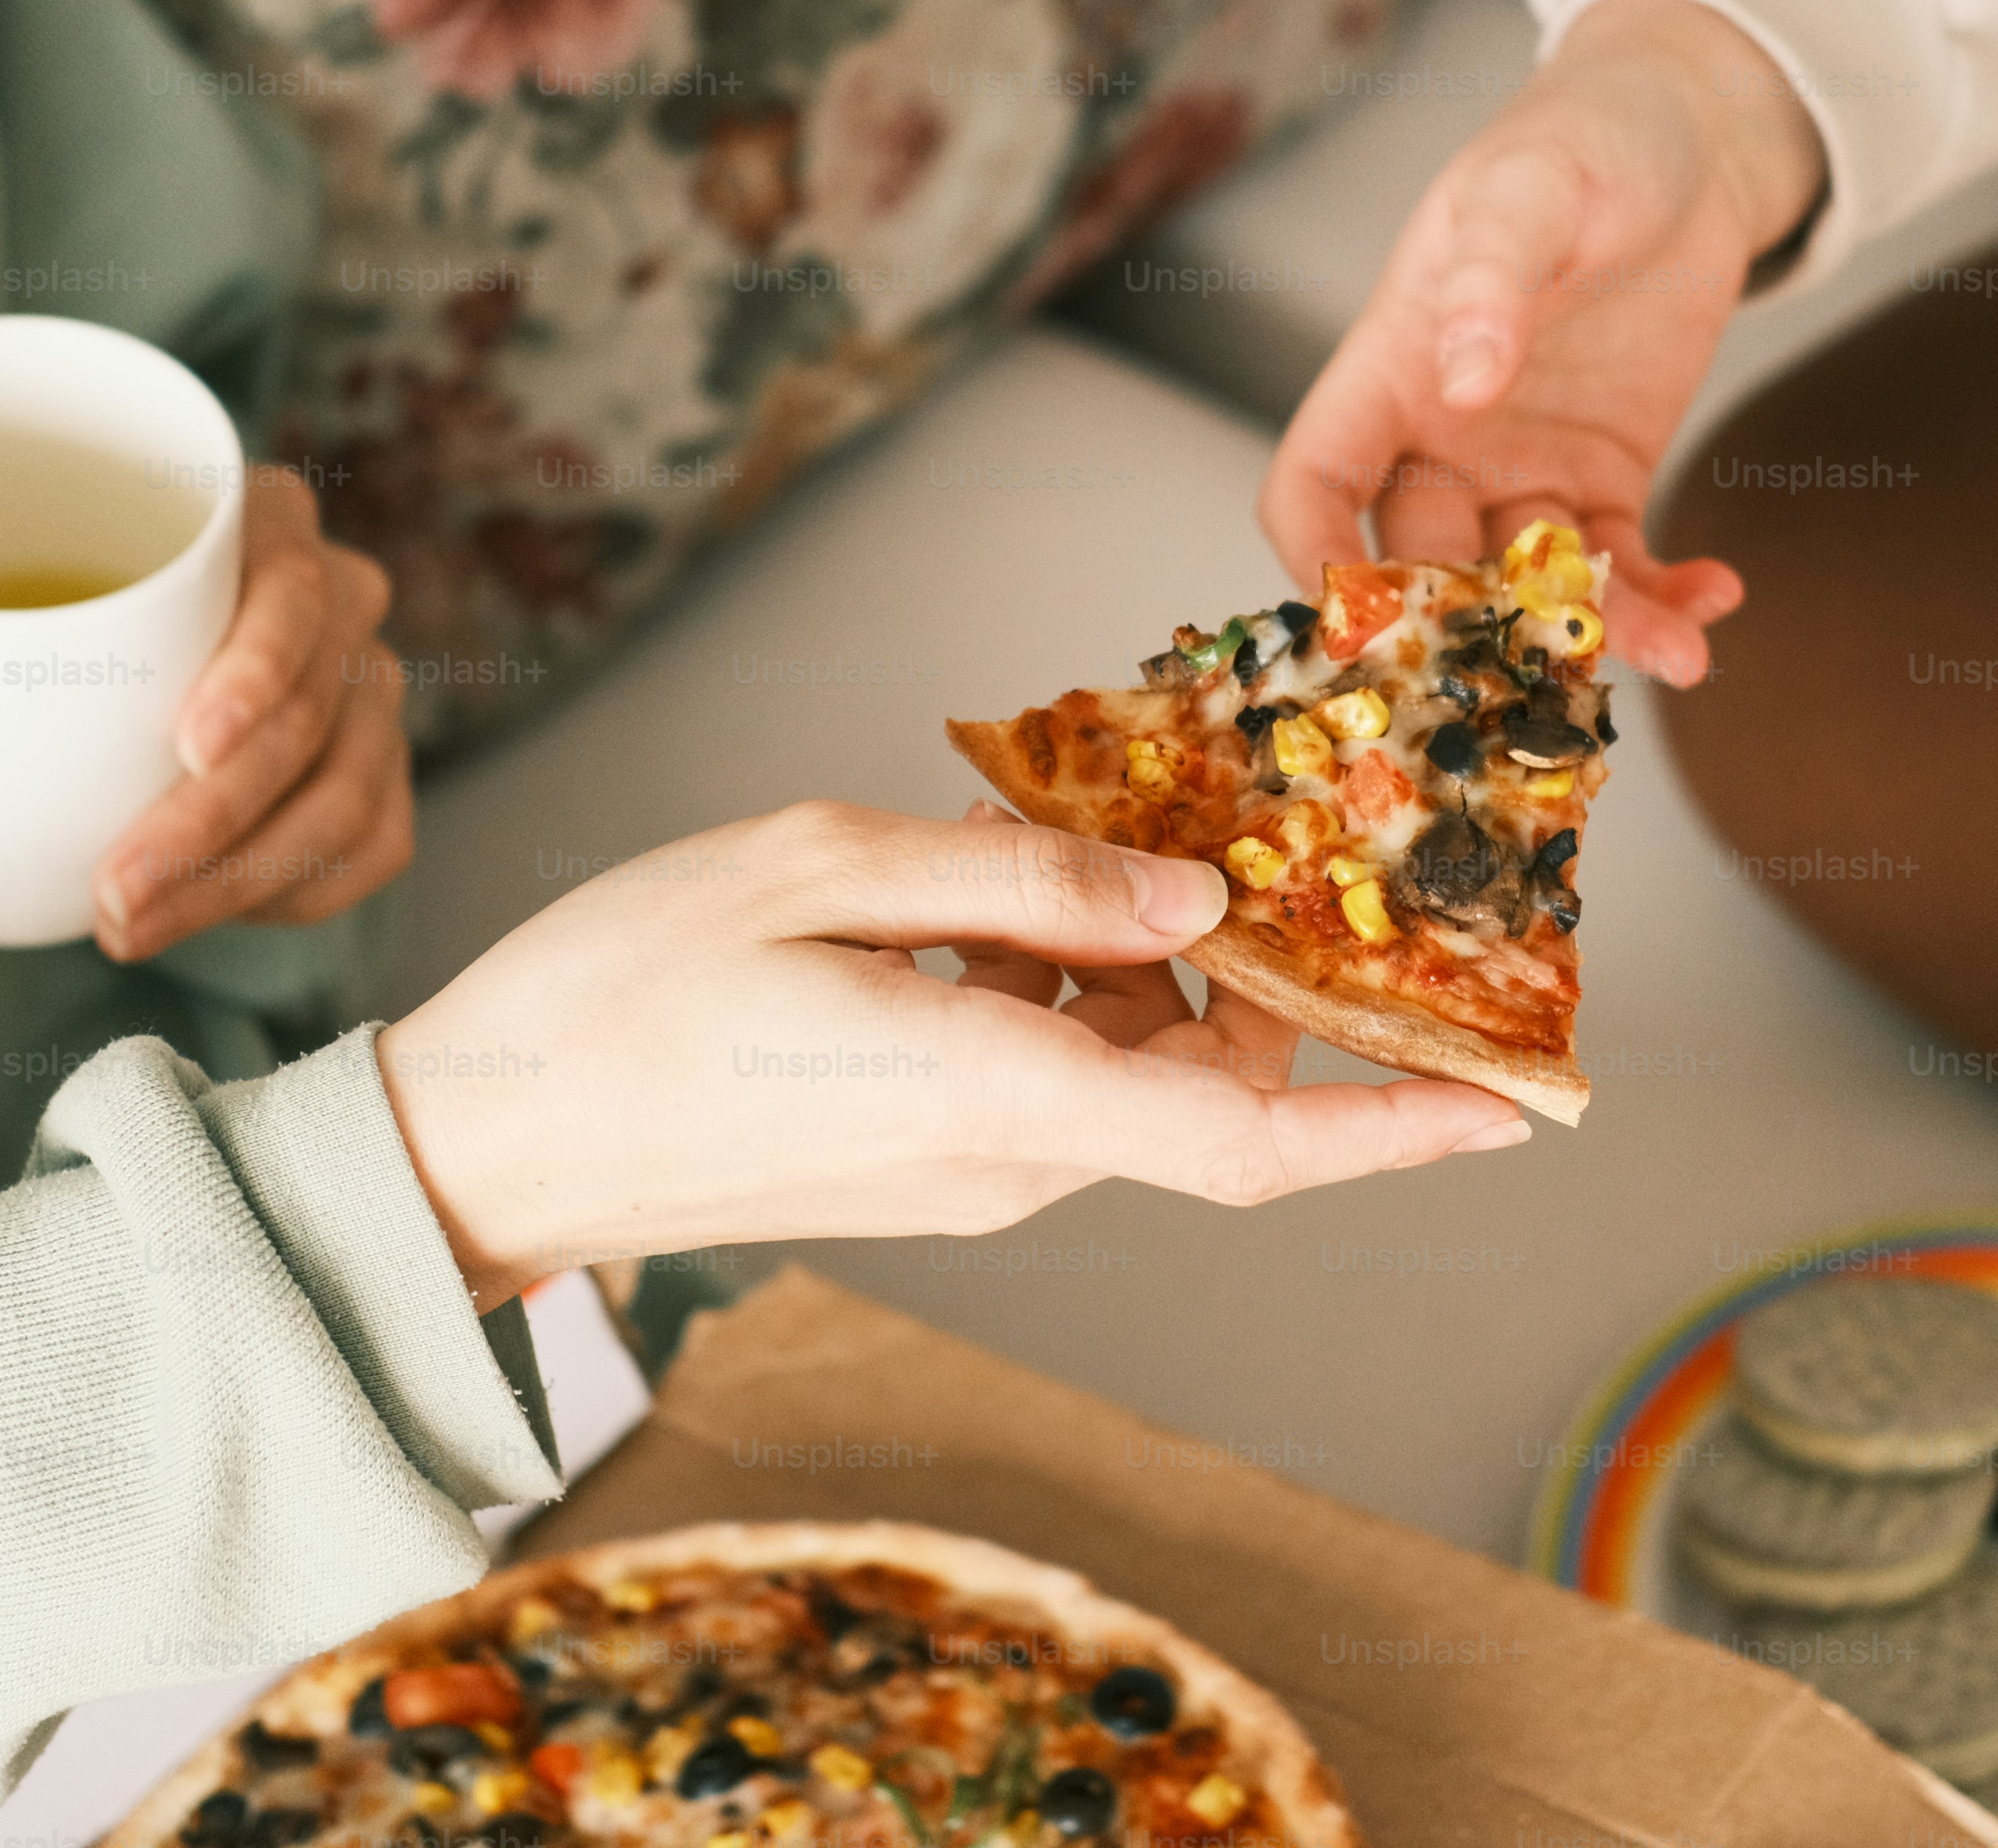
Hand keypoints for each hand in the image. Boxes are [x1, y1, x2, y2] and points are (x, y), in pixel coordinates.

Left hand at [0, 465, 413, 957]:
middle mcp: (334, 599)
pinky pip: (369, 844)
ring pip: (347, 795)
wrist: (127, 616)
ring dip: (241, 876)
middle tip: (115, 891)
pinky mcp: (371, 769)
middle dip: (216, 819)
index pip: (293, 584)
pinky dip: (295, 893)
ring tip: (128, 927)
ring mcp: (368, 688)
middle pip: (319, 712)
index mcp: (253, 523)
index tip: (184, 740)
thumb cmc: (31, 577)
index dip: (259, 664)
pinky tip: (204, 916)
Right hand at [372, 800, 1530, 1309]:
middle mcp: (1009, 1157)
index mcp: (996, 1094)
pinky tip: (1006, 888)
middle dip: (1263, 968)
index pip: (1246, 1138)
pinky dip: (1072, 980)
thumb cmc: (625, 992)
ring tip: (1101, 831)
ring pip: (1133, 1062)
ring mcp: (969, 1169)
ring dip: (1150, 960)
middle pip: (1207, 1074)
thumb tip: (1185, 893)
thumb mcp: (823, 870)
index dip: (1393, 1122)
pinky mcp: (928, 1154)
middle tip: (1272, 829)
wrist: (485, 1134)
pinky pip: (1056, 1065)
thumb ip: (1022, 880)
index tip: (1511, 1099)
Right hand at [1260, 0, 1823, 684]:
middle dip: (1476, 630)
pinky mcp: (1606, 478)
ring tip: (1684, 651)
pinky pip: (1620, 566)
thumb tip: (1461, 378)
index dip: (1316, 557)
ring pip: (1530, 588)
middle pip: (1426, 564)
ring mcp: (1524, 466)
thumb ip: (1494, 273)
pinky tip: (1718, 594)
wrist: (1688, 138)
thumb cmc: (1585, 139)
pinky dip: (1664, 597)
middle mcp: (1442, 437)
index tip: (1354, 622)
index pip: (1313, 482)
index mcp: (1390, 367)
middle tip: (1555, 669)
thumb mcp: (1534, 186)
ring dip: (1598, 633)